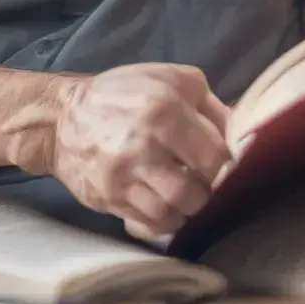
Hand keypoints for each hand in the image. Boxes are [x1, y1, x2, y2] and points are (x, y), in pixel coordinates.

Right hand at [52, 63, 230, 238]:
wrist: (64, 117)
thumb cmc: (125, 93)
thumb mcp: (172, 79)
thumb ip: (211, 106)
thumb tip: (241, 136)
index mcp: (165, 109)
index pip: (215, 157)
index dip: (227, 166)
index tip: (226, 165)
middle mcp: (144, 145)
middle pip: (196, 193)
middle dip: (208, 192)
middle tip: (206, 182)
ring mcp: (123, 176)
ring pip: (174, 214)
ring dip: (187, 208)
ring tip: (186, 192)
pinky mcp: (109, 198)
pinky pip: (150, 224)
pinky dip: (166, 219)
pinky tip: (165, 202)